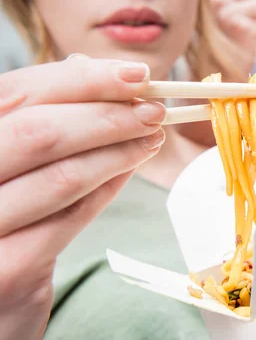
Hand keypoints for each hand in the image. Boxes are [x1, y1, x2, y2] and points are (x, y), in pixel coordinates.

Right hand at [0, 56, 165, 339]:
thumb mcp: (9, 165)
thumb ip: (42, 121)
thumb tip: (90, 68)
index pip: (18, 93)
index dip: (84, 81)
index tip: (138, 76)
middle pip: (39, 130)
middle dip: (109, 116)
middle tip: (155, 111)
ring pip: (61, 175)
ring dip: (119, 152)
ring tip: (153, 139)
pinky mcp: (5, 271)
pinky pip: (70, 219)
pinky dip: (108, 188)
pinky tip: (130, 169)